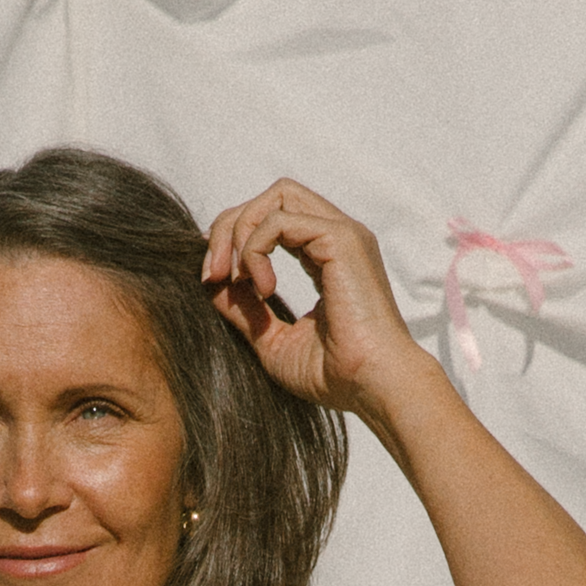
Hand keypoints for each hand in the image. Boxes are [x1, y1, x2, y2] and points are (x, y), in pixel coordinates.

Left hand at [201, 179, 418, 414]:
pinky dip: (256, 250)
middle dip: (230, 227)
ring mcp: (342, 233)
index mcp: (326, 255)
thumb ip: (244, 310)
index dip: (235, 238)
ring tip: (231, 279)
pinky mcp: (341, 239)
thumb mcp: (272, 341)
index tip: (213, 277)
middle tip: (212, 275)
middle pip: (271, 198)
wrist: (372, 388)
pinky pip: (279, 221)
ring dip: (239, 233)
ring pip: (276, 198)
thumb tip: (212, 285)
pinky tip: (261, 289)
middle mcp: (336, 236)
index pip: (273, 218)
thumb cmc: (334, 376)